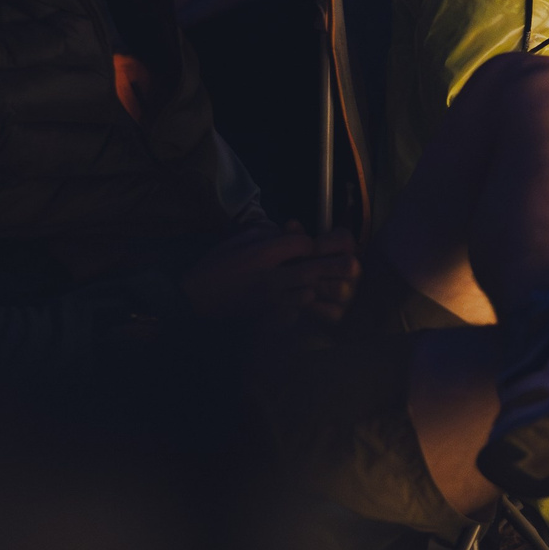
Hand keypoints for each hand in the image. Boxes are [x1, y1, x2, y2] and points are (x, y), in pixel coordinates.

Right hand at [181, 225, 359, 321]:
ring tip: (328, 285)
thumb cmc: (215, 266)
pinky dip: (303, 307)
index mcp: (262, 254)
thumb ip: (265, 234)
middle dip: (335, 267)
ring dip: (317, 288)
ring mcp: (269, 299)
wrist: (194, 300)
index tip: (310, 246)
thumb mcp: (237, 241)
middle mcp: (270, 277)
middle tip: (354, 266)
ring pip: (306, 294)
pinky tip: (305, 302)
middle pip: (312, 270)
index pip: (300, 245)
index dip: (310, 243)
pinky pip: (294, 312)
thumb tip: (288, 232)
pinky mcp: (266, 316)